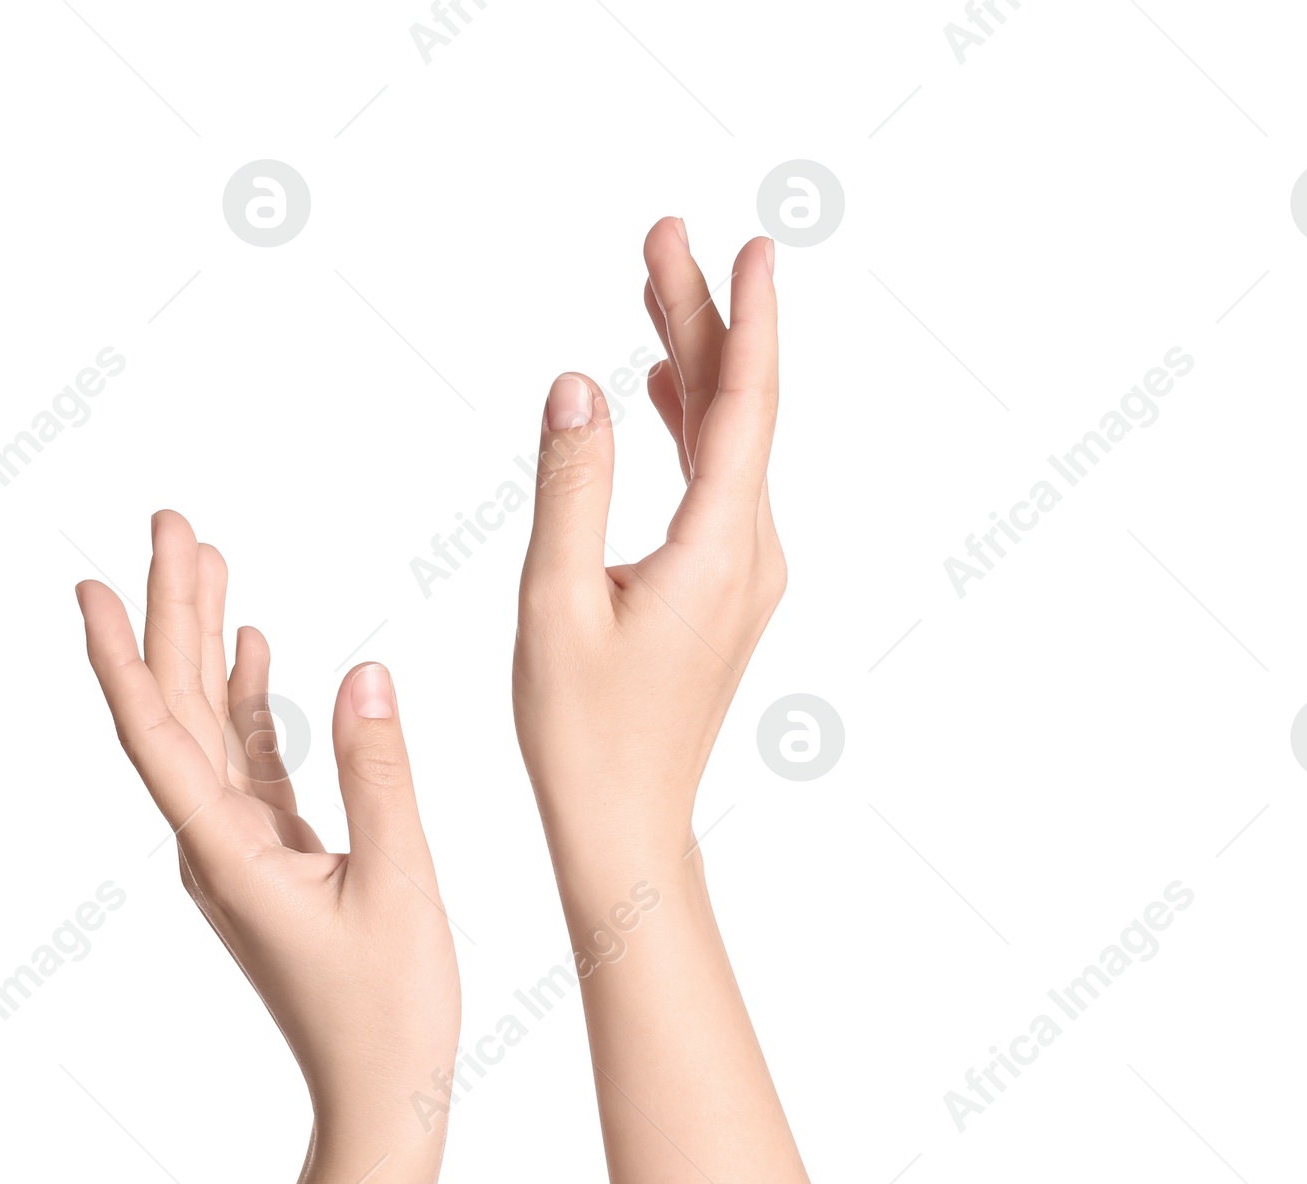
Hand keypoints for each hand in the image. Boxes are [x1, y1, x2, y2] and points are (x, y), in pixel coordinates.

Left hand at [76, 510, 459, 1143]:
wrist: (381, 1094)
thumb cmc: (389, 1012)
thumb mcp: (398, 887)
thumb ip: (380, 777)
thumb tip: (365, 674)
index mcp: (226, 854)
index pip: (157, 733)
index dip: (124, 651)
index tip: (97, 578)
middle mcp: (215, 846)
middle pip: (177, 710)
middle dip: (170, 612)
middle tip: (173, 523)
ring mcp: (241, 853)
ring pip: (210, 729)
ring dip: (207, 645)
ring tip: (208, 561)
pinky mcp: (275, 861)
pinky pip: (248, 764)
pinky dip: (249, 703)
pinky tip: (256, 653)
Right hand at [513, 223, 784, 870]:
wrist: (626, 823)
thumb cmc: (585, 733)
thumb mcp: (555, 601)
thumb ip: (572, 485)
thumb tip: (580, 385)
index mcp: (720, 551)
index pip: (746, 407)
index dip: (745, 318)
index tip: (748, 245)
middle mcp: (751, 556)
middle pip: (738, 413)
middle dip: (700, 320)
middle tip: (662, 237)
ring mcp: (744, 577)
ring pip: (728, 447)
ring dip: (693, 369)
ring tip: (654, 292)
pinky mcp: (724, 595)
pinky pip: (718, 487)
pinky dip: (693, 429)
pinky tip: (662, 393)